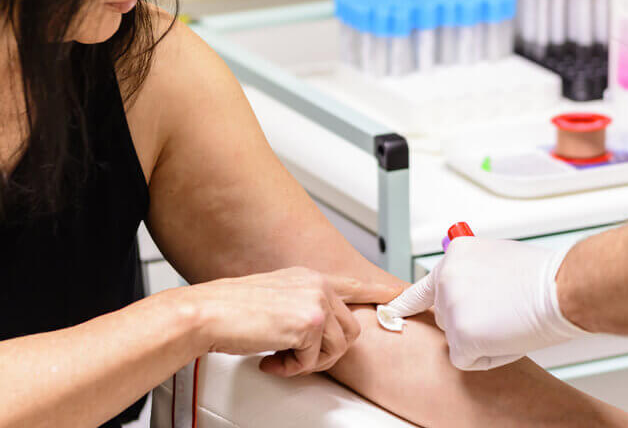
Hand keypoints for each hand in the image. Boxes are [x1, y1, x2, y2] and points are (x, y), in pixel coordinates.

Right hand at [178, 267, 397, 376]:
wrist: (207, 313)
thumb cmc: (231, 310)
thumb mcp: (275, 298)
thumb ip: (302, 308)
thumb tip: (316, 333)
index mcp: (310, 277)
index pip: (355, 284)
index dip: (381, 292)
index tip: (402, 294)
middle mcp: (317, 285)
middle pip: (350, 329)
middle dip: (326, 352)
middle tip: (298, 357)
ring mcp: (315, 301)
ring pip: (337, 347)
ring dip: (309, 361)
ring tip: (281, 357)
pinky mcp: (308, 323)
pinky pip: (314, 360)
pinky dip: (292, 367)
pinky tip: (271, 358)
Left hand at [385, 238, 587, 370]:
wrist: (560, 288)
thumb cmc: (542, 276)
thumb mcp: (496, 259)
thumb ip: (471, 274)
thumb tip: (469, 292)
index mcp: (454, 256)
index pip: (421, 287)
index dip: (406, 305)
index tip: (391, 313)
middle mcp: (445, 279)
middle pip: (443, 316)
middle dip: (468, 321)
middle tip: (501, 311)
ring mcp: (450, 308)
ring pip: (456, 338)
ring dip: (479, 338)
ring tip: (508, 320)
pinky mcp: (461, 335)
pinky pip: (466, 359)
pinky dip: (486, 357)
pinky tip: (507, 336)